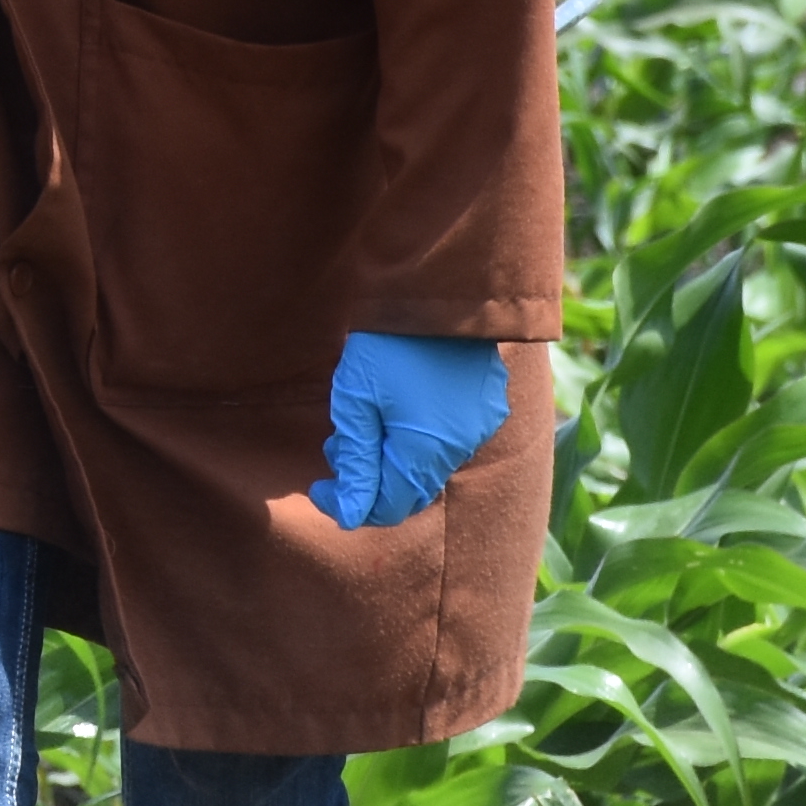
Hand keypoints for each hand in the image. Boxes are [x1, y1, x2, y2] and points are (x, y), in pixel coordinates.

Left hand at [314, 332, 506, 530]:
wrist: (437, 289)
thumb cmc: (387, 343)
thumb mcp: (356, 399)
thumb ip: (356, 460)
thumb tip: (352, 516)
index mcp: (425, 451)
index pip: (388, 508)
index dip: (350, 505)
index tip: (318, 487)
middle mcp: (460, 448)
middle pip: (410, 490)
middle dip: (369, 479)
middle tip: (337, 447)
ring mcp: (479, 427)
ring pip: (428, 466)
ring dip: (392, 458)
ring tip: (364, 423)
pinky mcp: (487, 406)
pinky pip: (448, 441)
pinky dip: (418, 440)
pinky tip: (397, 410)